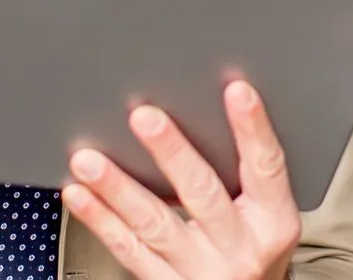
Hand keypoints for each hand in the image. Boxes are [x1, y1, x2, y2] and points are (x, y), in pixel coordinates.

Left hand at [62, 80, 299, 279]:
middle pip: (203, 193)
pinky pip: (128, 250)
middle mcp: (238, 247)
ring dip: (117, 188)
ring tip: (90, 160)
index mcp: (272, 222)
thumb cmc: (257, 252)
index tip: (237, 91)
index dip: (253, 128)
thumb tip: (211, 112)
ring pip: (153, 224)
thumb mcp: (270, 217)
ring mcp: (200, 270)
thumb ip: (248, 175)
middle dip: (171, 152)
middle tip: (145, 118)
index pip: (266, 167)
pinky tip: (80, 194)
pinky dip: (100, 220)